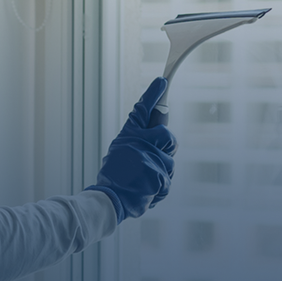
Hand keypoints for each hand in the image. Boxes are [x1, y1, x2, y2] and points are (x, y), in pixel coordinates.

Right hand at [85, 78, 176, 221]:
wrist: (111, 199)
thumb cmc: (116, 177)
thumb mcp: (121, 152)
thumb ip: (138, 142)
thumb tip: (159, 136)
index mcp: (128, 136)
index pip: (142, 110)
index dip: (153, 95)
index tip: (162, 81)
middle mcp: (139, 144)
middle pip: (167, 136)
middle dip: (166, 147)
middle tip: (154, 158)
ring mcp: (149, 159)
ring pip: (170, 161)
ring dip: (161, 173)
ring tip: (144, 180)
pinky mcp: (158, 176)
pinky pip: (168, 179)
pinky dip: (160, 188)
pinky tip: (147, 190)